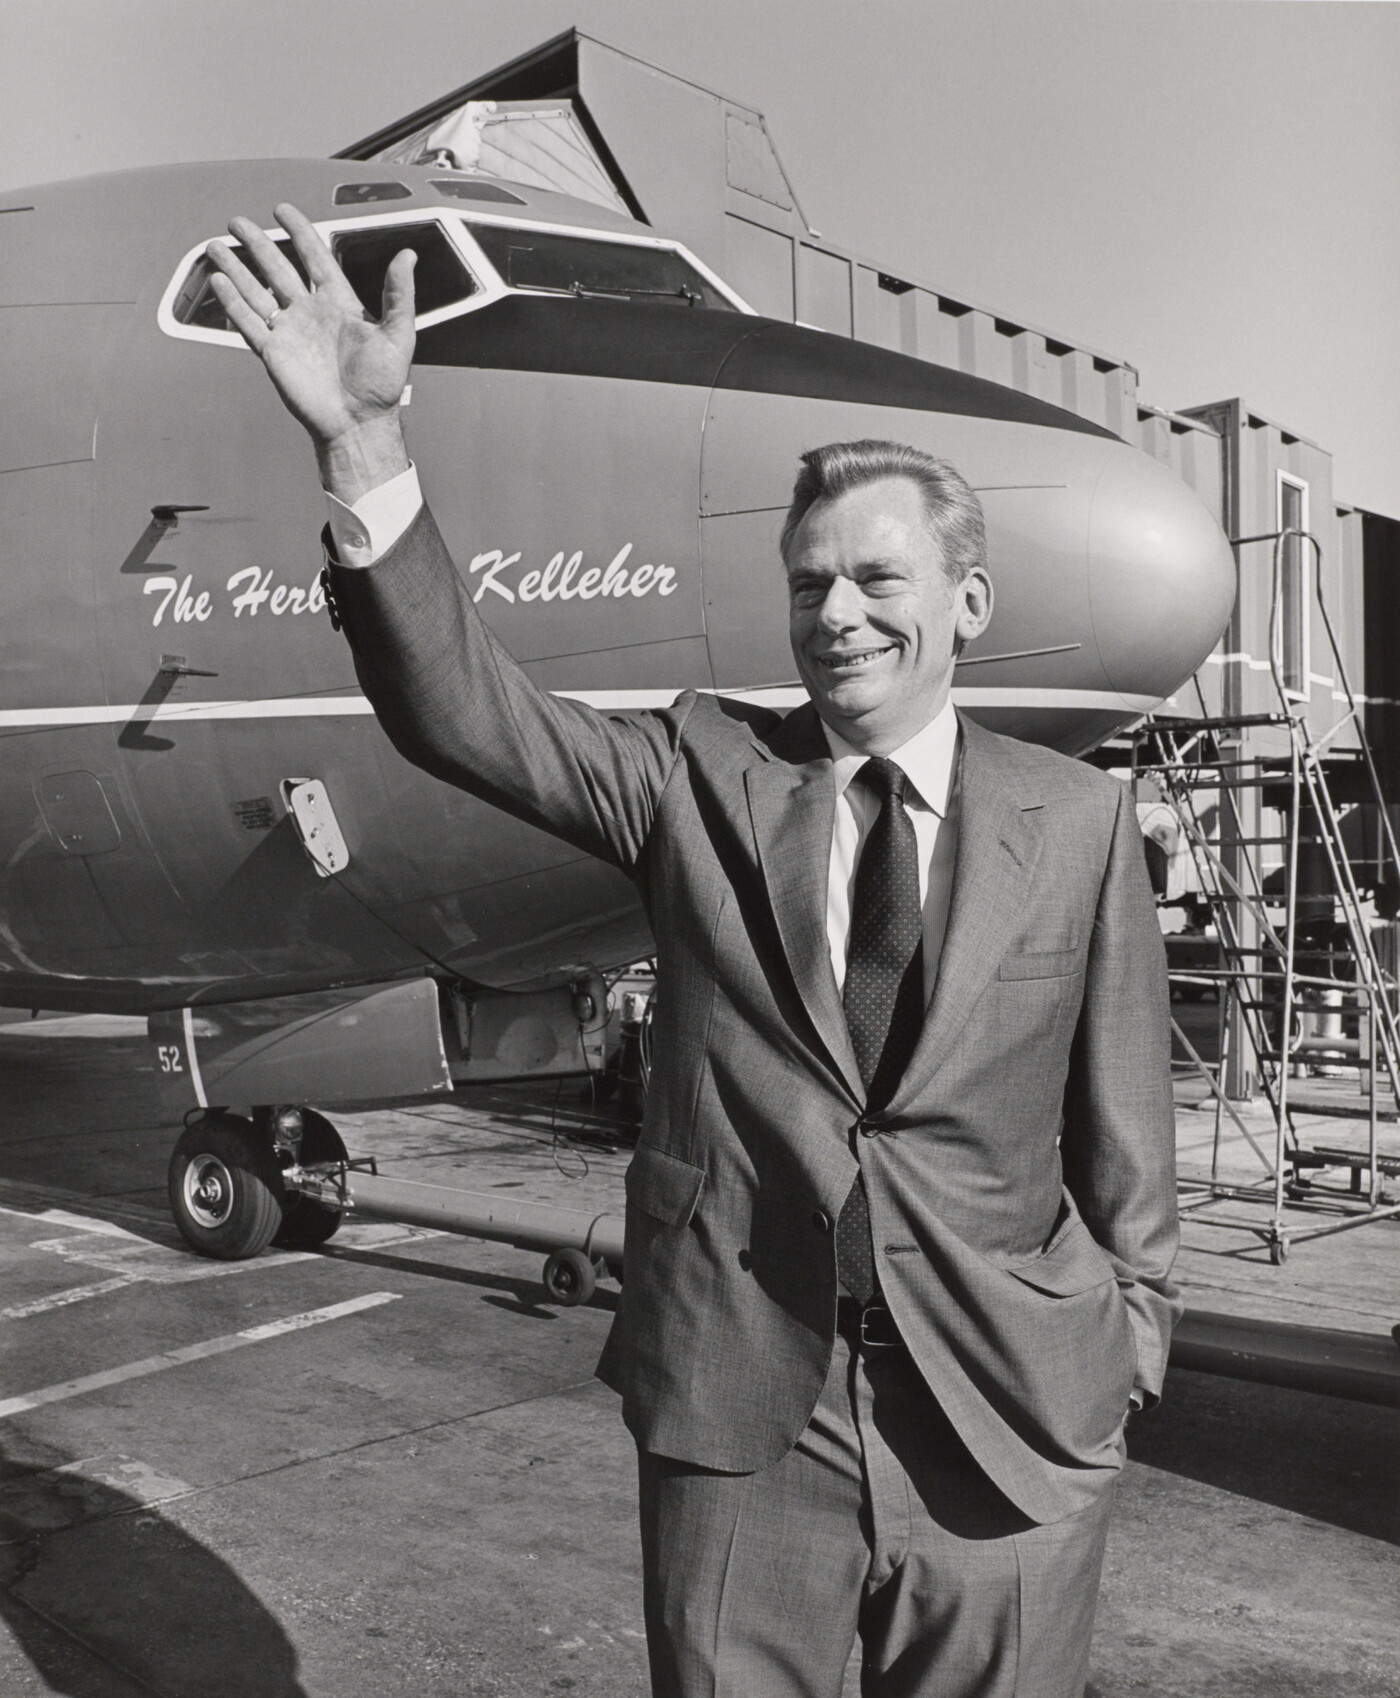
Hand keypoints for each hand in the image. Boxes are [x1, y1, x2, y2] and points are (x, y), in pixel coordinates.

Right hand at [206, 203, 414, 500]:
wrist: (358, 423)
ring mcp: (290, 332)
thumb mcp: (398, 335)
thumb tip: (409, 255)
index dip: (299, 233)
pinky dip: (232, 302)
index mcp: (339, 303)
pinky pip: (248, 322)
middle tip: (237, 222)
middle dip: (257, 244)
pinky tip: (218, 282)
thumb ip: (400, 294)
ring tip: (216, 247)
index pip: (315, 258)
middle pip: (278, 268)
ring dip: (236, 269)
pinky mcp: (273, 353)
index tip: (282, 210)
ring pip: (256, 292)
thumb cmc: (382, 385)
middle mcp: (310, 313)